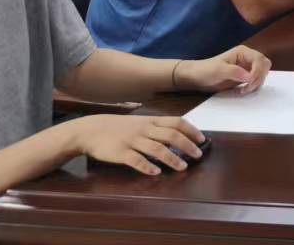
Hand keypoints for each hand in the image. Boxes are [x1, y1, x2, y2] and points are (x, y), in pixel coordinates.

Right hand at [71, 114, 205, 175]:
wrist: (90, 130)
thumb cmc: (118, 127)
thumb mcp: (139, 122)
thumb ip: (156, 127)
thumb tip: (177, 135)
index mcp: (151, 120)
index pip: (177, 122)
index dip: (191, 130)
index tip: (202, 139)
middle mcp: (144, 129)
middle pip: (171, 136)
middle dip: (187, 146)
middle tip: (198, 155)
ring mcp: (132, 141)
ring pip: (157, 149)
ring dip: (172, 159)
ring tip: (183, 167)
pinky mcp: (120, 153)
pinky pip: (136, 160)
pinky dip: (147, 166)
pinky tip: (156, 172)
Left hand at [174, 45, 269, 94]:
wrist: (196, 78)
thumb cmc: (206, 71)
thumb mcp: (218, 71)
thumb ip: (234, 72)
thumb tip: (250, 77)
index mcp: (243, 52)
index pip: (259, 59)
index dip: (257, 71)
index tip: (249, 82)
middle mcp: (247, 58)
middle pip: (264, 64)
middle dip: (259, 77)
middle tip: (248, 87)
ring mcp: (247, 67)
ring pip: (263, 73)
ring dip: (257, 82)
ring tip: (244, 90)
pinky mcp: (245, 76)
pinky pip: (257, 80)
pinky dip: (254, 86)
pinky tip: (244, 90)